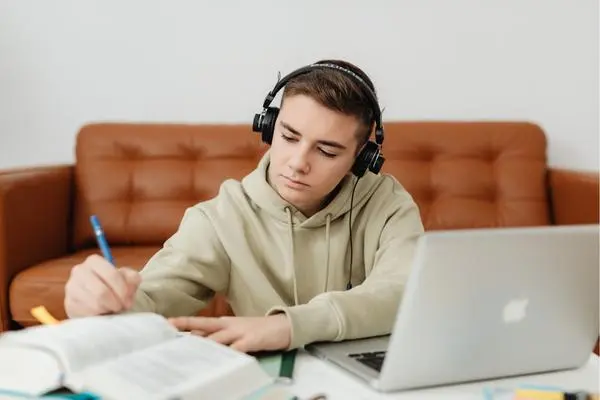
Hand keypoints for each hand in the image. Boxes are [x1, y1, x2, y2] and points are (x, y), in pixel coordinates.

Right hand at [64, 254, 140, 317]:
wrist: (98, 298)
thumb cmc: (113, 285)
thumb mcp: (126, 278)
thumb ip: (132, 278)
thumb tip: (132, 283)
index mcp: (94, 261)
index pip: (112, 275)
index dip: (123, 290)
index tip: (128, 299)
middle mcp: (79, 271)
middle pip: (102, 292)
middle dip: (115, 302)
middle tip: (121, 307)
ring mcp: (71, 288)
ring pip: (94, 304)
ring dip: (107, 309)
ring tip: (112, 308)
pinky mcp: (69, 304)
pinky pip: (86, 314)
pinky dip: (98, 315)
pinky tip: (101, 312)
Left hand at [168, 314, 291, 352]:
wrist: (283, 326)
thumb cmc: (257, 330)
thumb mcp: (235, 331)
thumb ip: (218, 336)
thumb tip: (197, 343)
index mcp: (223, 322)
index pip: (199, 323)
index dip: (183, 323)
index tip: (165, 324)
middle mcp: (229, 325)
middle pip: (204, 325)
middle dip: (186, 326)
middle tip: (168, 329)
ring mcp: (240, 331)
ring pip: (217, 337)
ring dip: (203, 343)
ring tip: (188, 349)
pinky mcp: (252, 339)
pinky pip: (238, 348)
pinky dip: (229, 353)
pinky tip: (221, 359)